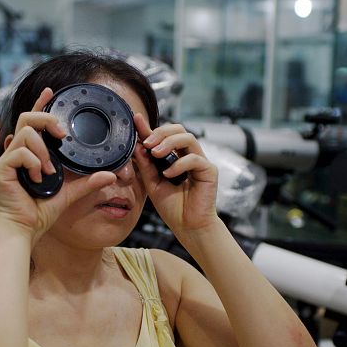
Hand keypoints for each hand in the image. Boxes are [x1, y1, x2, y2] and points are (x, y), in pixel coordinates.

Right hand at [0, 87, 115, 239]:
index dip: (40, 103)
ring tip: (49, 171)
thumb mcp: (70, 193)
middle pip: (26, 117)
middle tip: (62, 134)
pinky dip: (34, 164)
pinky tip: (39, 179)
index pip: (33, 121)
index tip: (50, 91)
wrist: (26, 229)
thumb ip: (88, 182)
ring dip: (43, 150)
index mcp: (31, 153)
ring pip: (25, 133)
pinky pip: (20, 153)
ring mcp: (6, 159)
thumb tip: (111, 174)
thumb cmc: (41, 211)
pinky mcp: (0, 169)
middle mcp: (16, 151)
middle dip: (46, 118)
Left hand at [133, 115, 218, 233]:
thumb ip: (146, 165)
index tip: (136, 119)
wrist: (188, 227)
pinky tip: (168, 174)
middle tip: (148, 143)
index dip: (150, 127)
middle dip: (161, 132)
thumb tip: (137, 145)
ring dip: (169, 142)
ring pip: (188, 138)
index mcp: (175, 156)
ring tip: (155, 154)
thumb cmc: (173, 207)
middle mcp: (189, 156)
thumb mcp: (152, 184)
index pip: (164, 136)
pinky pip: (195, 159)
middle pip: (179, 129)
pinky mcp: (209, 171)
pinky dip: (179, 164)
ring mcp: (200, 162)